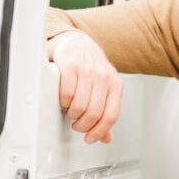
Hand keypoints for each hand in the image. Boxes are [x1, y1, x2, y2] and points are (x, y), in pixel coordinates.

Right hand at [48, 27, 122, 143]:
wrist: (75, 40)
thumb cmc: (88, 65)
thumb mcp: (103, 87)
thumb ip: (105, 111)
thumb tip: (105, 136)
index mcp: (115, 84)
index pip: (111, 115)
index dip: (99, 131)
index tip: (90, 138)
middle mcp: (103, 76)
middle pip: (94, 113)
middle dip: (83, 125)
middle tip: (77, 125)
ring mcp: (87, 69)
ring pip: (80, 105)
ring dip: (72, 114)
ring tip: (70, 111)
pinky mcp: (70, 65)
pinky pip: (67, 93)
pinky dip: (63, 101)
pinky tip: (64, 100)